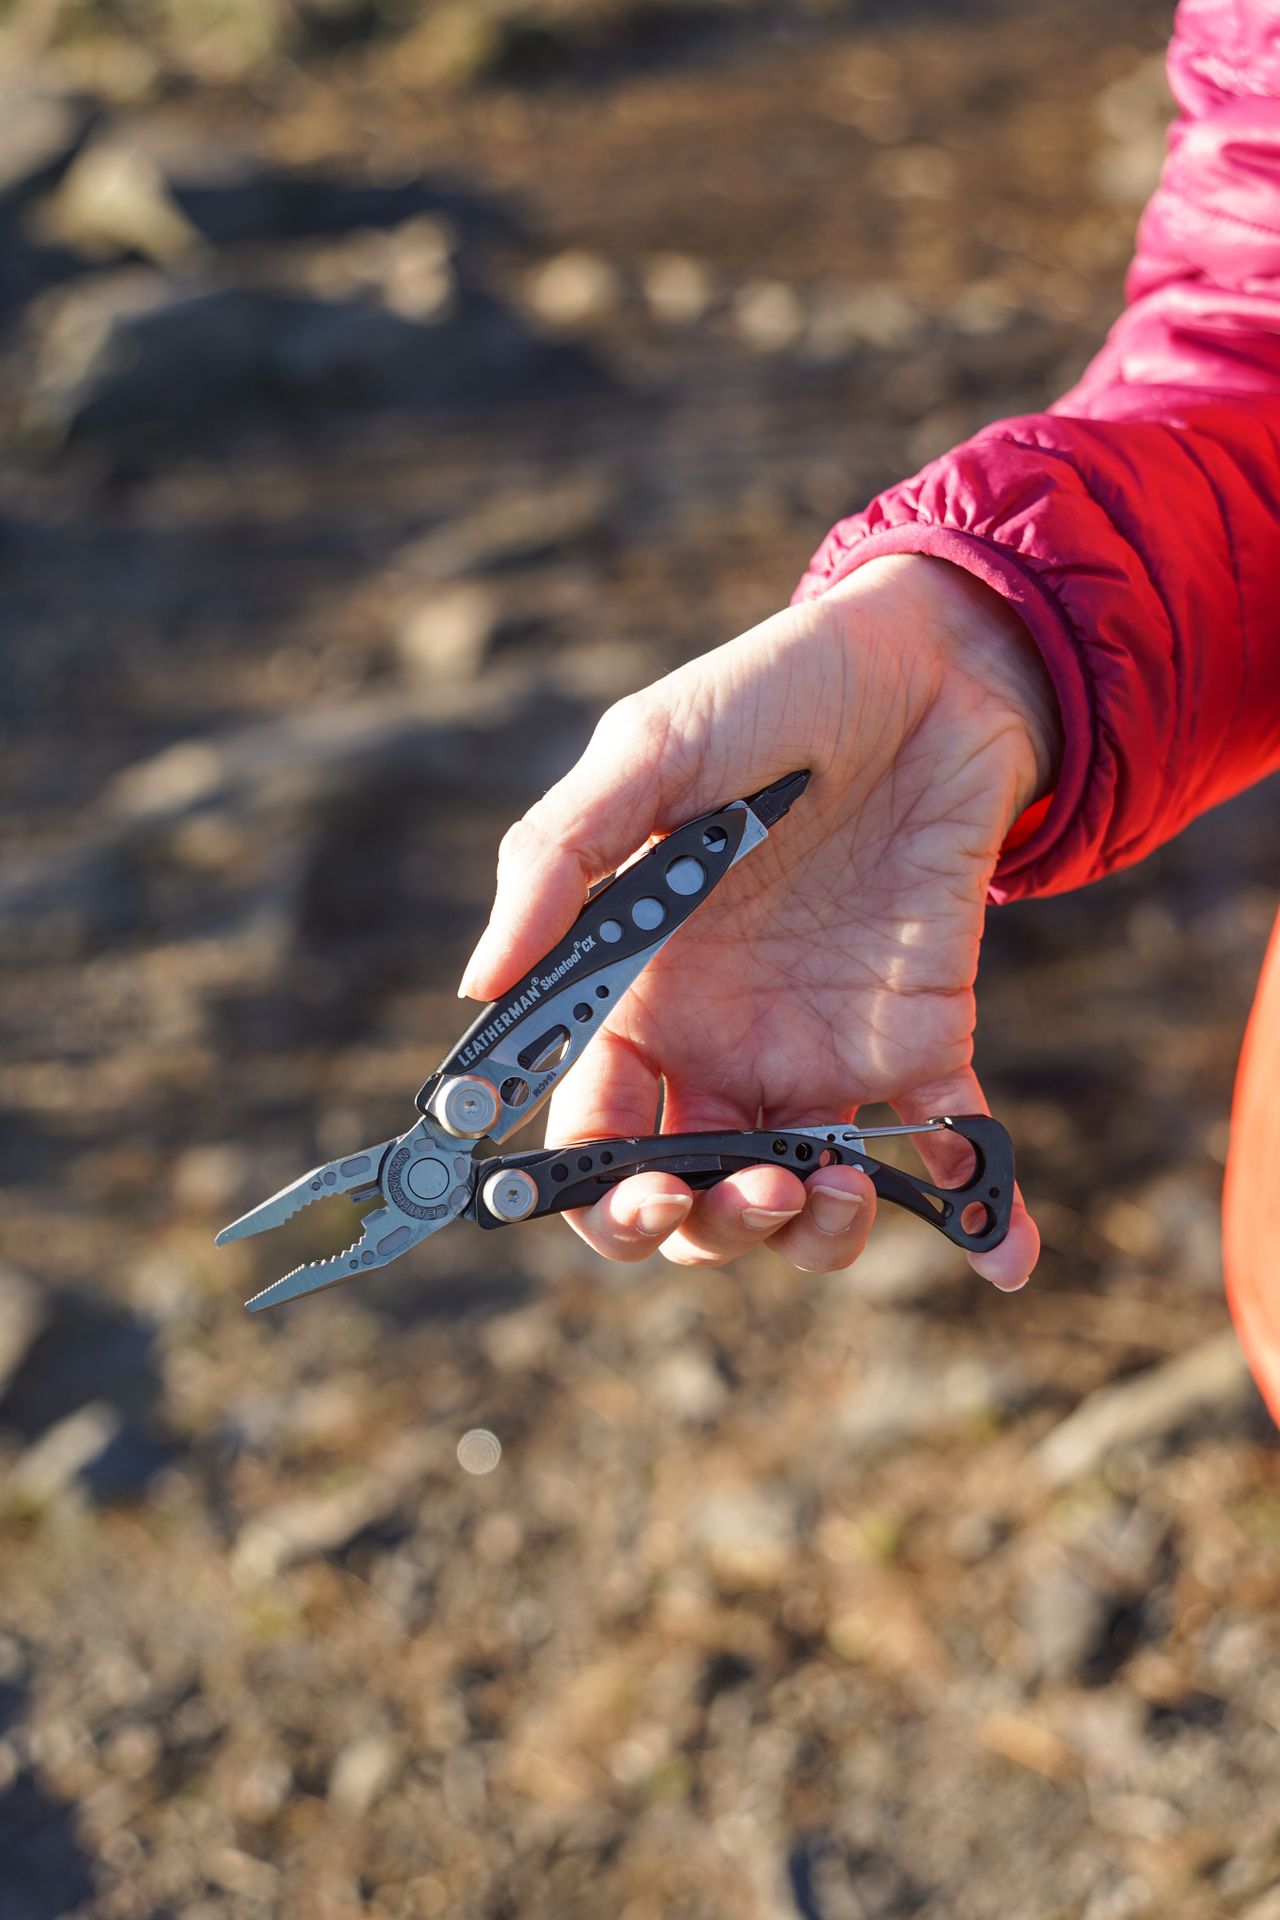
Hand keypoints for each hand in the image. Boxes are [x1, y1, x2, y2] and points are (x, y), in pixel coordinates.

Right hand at [460, 555, 1059, 1288]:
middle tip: (745, 1189)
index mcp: (639, 996)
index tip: (618, 1191)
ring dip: (815, 1236)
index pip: (591, 1129)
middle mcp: (722, 1045)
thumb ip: (560, 860)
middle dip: (702, 1229)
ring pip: (805, 1199)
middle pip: (691, 1195)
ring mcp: (823, 1051)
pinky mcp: (924, 1037)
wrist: (925, 663)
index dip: (587, 1186)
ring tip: (832, 1186)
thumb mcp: (649, 752)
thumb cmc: (767, 695)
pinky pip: (946, 1143)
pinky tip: (1011, 1252)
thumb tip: (478, 987)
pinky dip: (986, 1213)